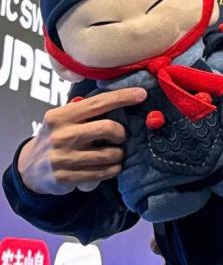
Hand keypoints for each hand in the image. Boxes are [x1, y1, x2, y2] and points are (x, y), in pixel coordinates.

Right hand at [17, 87, 145, 194]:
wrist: (30, 167)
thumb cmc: (57, 137)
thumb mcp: (63, 119)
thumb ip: (86, 111)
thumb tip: (123, 99)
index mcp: (60, 116)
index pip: (97, 103)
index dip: (122, 97)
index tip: (141, 94)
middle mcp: (60, 136)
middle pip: (107, 128)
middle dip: (121, 133)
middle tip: (121, 136)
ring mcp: (62, 158)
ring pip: (108, 154)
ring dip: (119, 154)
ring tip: (116, 153)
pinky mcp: (65, 177)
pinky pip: (101, 173)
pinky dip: (112, 169)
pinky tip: (111, 166)